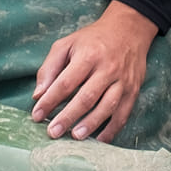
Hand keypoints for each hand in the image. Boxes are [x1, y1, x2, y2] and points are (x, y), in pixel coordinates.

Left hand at [31, 1, 158, 142]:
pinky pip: (124, 113)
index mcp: (89, 55)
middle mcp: (108, 68)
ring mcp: (123, 80)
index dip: (50, 100)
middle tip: (53, 133)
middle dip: (68, 116)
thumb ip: (50, 68)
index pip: (66, 82)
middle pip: (87, 97)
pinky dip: (112, 129)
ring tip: (75, 137)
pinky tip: (100, 140)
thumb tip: (38, 95)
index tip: (36, 115)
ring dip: (91, 124)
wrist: (129, 30)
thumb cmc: (92, 40)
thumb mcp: (67, 44)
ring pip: (108, 106)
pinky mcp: (134, 90)